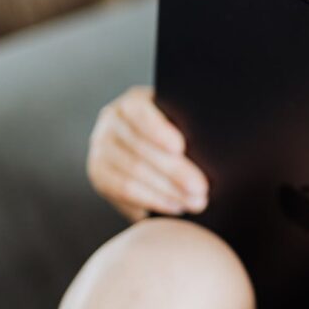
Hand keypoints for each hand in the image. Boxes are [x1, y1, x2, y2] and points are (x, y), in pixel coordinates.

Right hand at [86, 85, 209, 221]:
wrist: (153, 149)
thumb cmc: (179, 133)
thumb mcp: (182, 123)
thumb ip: (190, 128)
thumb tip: (209, 146)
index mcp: (133, 101)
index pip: (140, 112)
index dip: (159, 130)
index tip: (180, 147)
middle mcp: (111, 121)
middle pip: (140, 148)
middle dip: (174, 171)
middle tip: (202, 189)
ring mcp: (101, 148)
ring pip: (133, 173)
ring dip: (167, 191)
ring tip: (194, 202)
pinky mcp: (99, 174)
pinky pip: (123, 191)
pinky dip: (151, 200)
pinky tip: (175, 206)